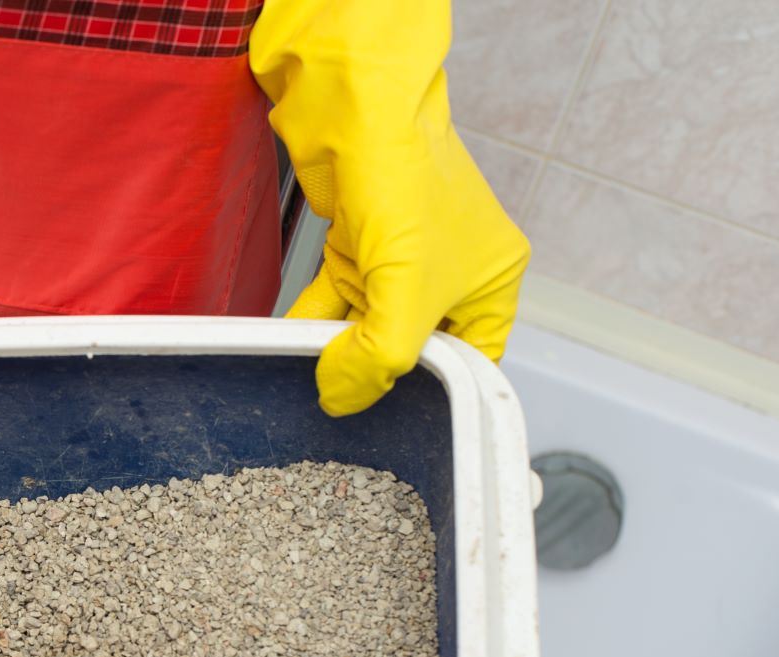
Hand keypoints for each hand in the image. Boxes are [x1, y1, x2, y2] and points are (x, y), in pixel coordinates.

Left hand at [253, 0, 530, 415]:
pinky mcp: (353, 243)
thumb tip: (341, 399)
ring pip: (366, 324)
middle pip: (413, 345)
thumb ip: (378, 357)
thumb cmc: (406, 182)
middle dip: (377, 370)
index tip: (401, 422)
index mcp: (491, 280)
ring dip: (335, 348)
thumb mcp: (405, 290)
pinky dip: (310, 323)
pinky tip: (287, 346)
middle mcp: (451, 269)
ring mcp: (399, 256)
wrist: (355, 111)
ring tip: (311, 376)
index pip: (473, 360)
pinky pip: (332, 301)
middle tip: (345, 399)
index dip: (439, 393)